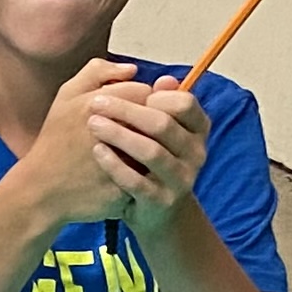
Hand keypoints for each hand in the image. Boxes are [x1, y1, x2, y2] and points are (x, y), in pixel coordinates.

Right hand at [11, 59, 150, 225]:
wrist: (41, 190)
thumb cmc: (56, 141)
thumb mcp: (66, 96)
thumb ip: (97, 72)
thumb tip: (132, 69)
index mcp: (101, 105)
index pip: (145, 92)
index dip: (137, 101)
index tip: (124, 112)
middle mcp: (115, 130)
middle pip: (154, 118)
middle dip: (145, 124)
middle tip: (126, 133)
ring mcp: (123, 161)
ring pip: (158, 146)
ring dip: (148, 147)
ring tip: (128, 152)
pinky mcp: (128, 188)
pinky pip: (151, 174)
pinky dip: (144, 172)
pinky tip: (127, 172)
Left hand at [85, 80, 211, 235]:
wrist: (156, 210)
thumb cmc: (151, 160)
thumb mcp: (159, 130)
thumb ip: (161, 102)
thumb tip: (164, 80)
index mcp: (198, 130)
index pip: (184, 103)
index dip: (155, 95)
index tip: (129, 92)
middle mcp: (196, 154)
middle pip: (163, 124)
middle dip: (126, 110)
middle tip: (95, 104)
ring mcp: (181, 180)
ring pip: (151, 152)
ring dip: (119, 135)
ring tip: (93, 124)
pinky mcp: (161, 201)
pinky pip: (136, 182)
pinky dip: (115, 165)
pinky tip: (97, 151)